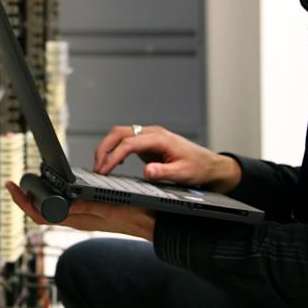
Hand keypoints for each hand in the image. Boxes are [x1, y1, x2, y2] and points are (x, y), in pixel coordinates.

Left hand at [4, 181, 154, 240]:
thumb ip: (88, 206)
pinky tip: (54, 188)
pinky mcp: (89, 213)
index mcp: (78, 219)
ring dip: (37, 198)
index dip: (23, 202)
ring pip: (51, 211)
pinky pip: (63, 208)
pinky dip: (52, 197)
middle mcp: (77, 219)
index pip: (40, 215)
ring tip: (27, 184)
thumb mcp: (111, 207)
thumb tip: (63, 206)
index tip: (12, 187)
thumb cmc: (135, 215)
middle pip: (41, 213)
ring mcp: (82, 217)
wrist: (152, 223)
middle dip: (25, 199)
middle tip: (14, 184)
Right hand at [93, 124, 241, 192]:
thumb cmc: (199, 167)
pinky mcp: (148, 143)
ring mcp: (149, 137)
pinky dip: (115, 149)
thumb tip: (147, 171)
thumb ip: (164, 172)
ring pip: (120, 134)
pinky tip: (113, 162)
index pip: (129, 143)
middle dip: (104, 148)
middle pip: (119, 133)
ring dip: (107, 148)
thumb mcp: (184, 174)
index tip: (105, 169)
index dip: (114, 156)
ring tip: (100, 166)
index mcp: (160, 138)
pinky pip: (126, 141)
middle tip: (97, 167)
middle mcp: (152, 133)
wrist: (210, 165)